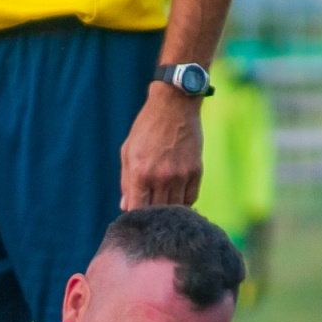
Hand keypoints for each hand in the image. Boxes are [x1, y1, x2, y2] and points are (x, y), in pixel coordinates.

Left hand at [119, 83, 203, 209]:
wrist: (175, 105)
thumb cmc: (147, 127)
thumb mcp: (128, 151)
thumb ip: (126, 182)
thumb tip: (126, 207)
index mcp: (140, 173)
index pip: (137, 209)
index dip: (135, 216)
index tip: (135, 216)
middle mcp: (161, 177)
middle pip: (157, 212)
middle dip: (151, 215)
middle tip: (150, 212)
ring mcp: (181, 175)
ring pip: (175, 209)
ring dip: (168, 210)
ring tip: (163, 205)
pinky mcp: (196, 171)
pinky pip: (190, 199)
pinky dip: (183, 202)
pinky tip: (177, 196)